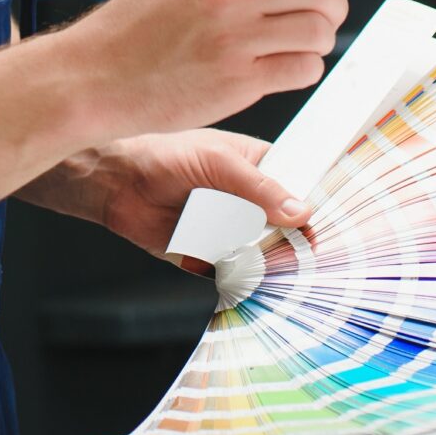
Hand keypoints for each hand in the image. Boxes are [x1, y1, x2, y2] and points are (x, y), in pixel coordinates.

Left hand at [21, 129, 312, 273]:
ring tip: (270, 266)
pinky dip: (242, 279)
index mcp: (259, 168)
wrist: (116, 184)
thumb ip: (258, 187)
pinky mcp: (210, 256)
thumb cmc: (164, 156)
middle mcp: (249, 201)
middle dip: (293, 242)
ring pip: (265, 255)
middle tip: (301, 254)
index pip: (299, 189)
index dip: (311, 208)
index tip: (319, 226)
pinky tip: (244, 278)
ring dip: (269, 264)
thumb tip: (299, 211)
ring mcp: (231, 229)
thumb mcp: (217, 162)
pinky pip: (235, 274)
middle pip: (287, 228)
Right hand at [59, 0, 345, 141]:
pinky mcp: (239, 80)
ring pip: (317, 32)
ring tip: (295, 52)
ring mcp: (236, 37)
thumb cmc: (128, 35)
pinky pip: (302, 69)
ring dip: (316, 44)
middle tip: (320, 25)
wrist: (91, 78)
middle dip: (330, 9)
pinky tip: (280, 73)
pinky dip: (302, 72)